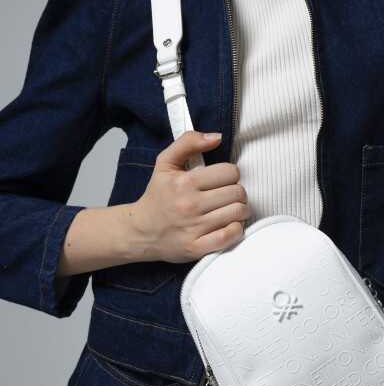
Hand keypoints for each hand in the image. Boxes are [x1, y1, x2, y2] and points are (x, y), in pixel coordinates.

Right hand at [130, 130, 251, 262]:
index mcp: (184, 182)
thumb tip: (216, 137)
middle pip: (238, 192)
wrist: (140, 231)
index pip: (230, 172)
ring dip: (240, 210)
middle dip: (237, 192)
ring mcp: (194, 228)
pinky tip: (228, 225)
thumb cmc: (157, 196)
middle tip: (228, 195)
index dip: (230, 174)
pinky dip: (236, 229)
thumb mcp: (165, 162)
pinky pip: (230, 236)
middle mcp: (190, 205)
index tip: (223, 179)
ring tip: (230, 209)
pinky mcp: (197, 248)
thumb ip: (188, 142)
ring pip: (238, 213)